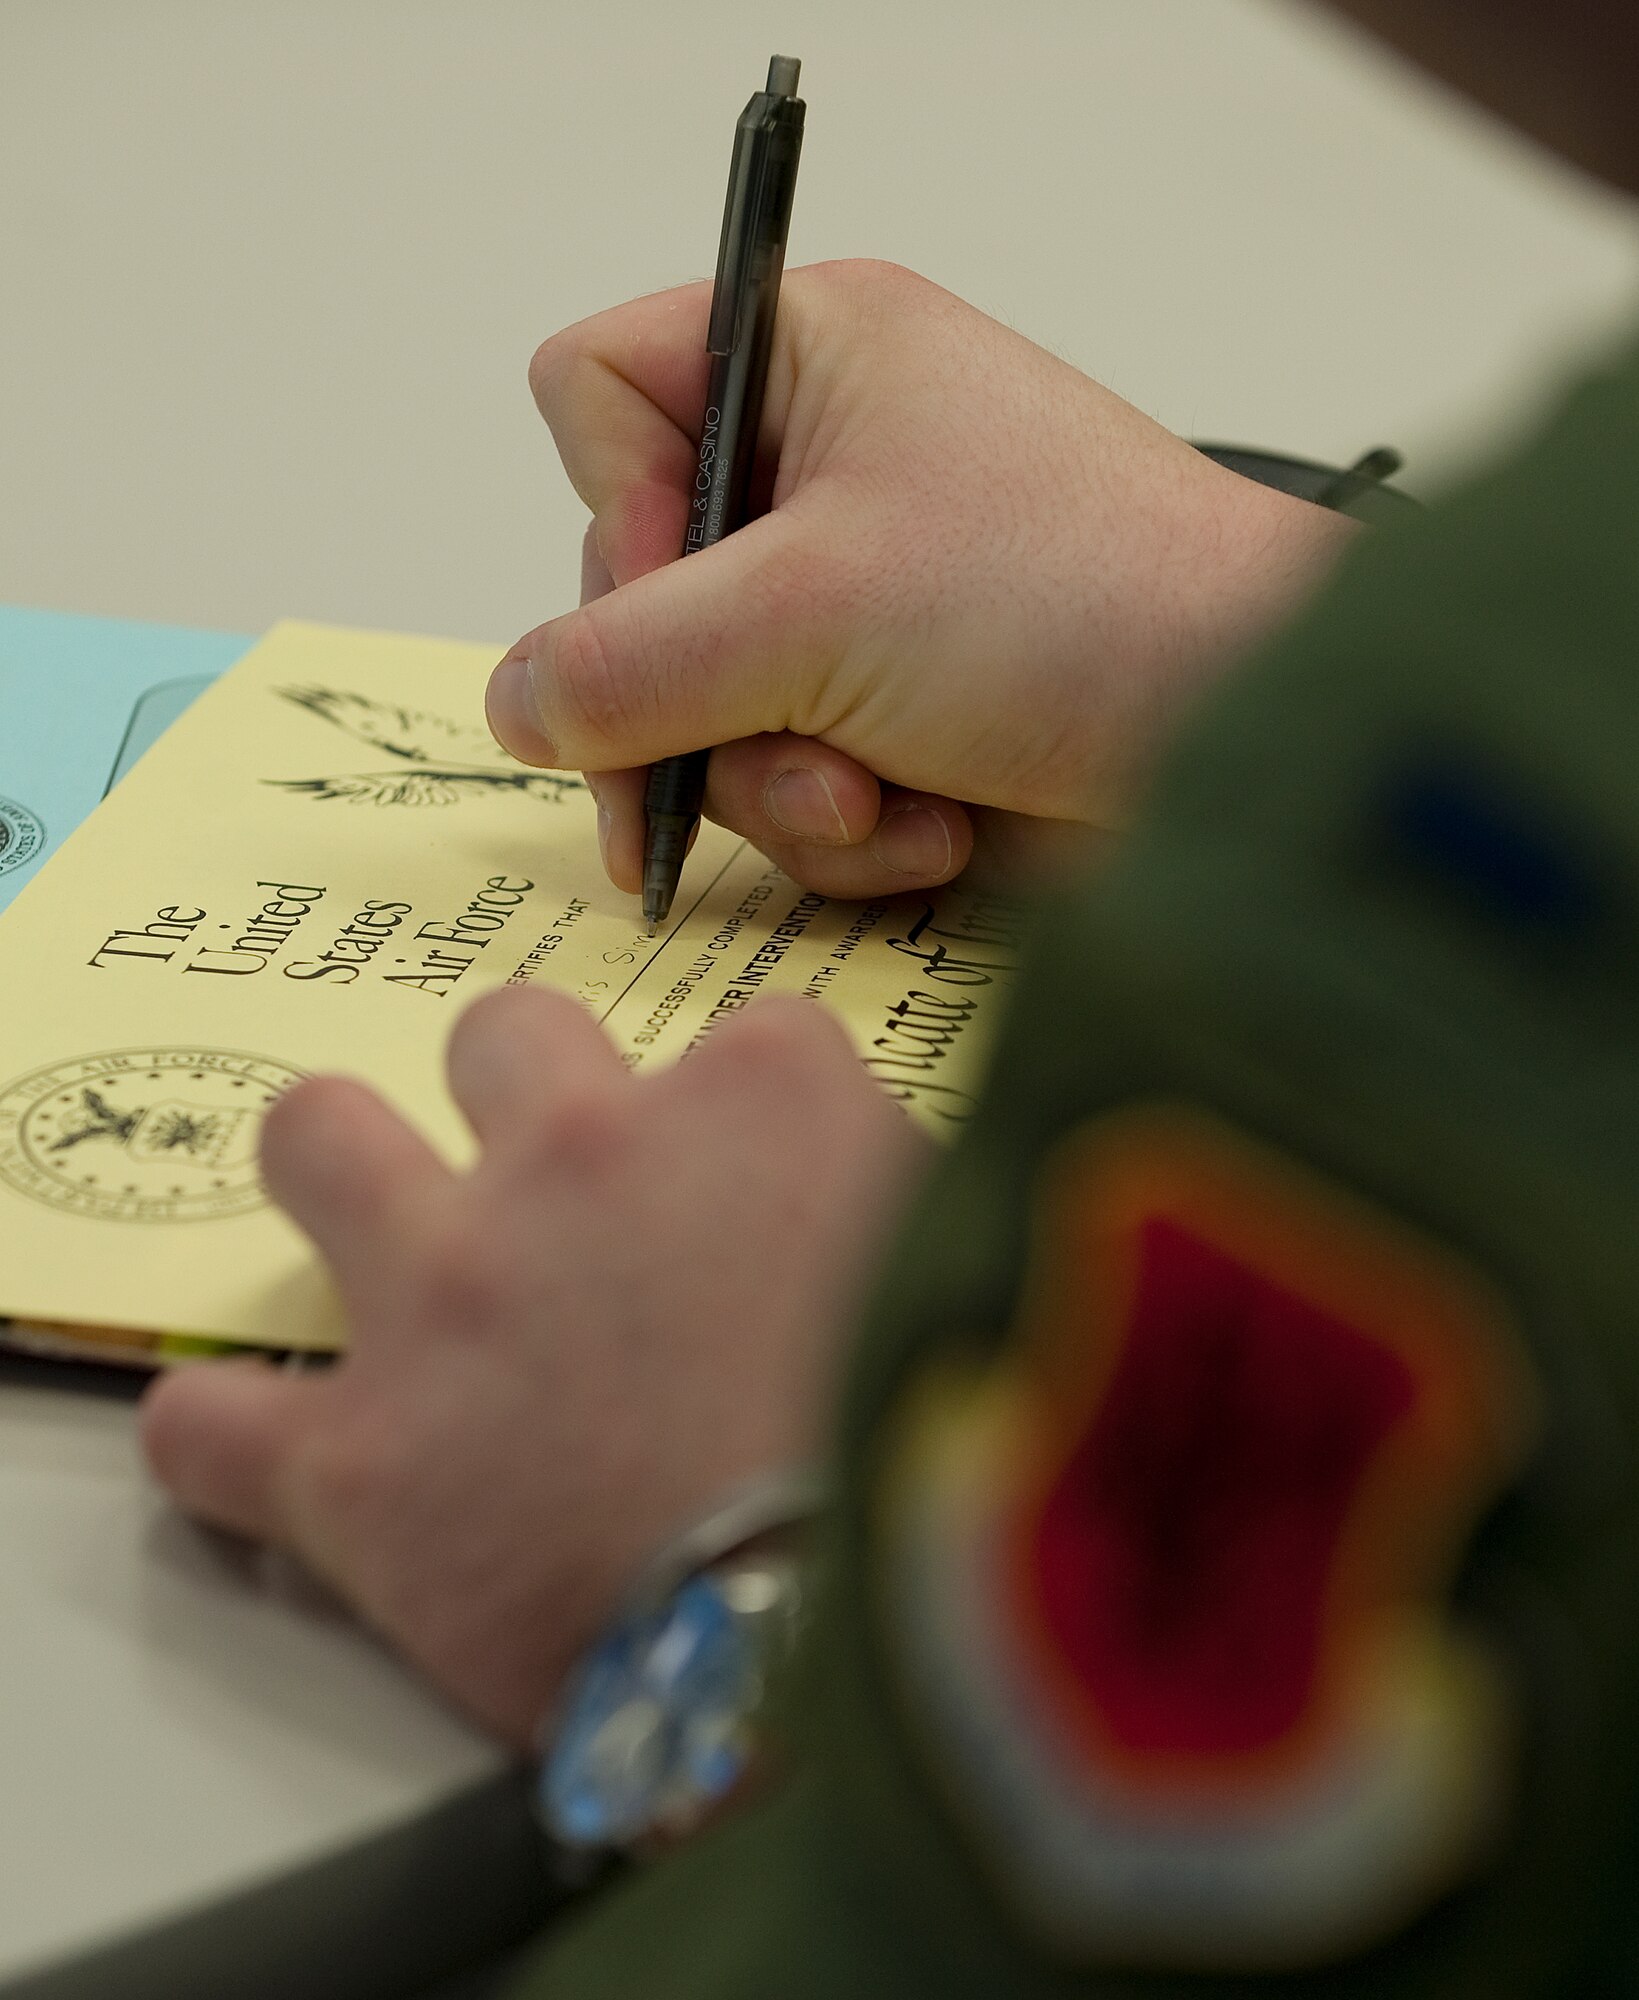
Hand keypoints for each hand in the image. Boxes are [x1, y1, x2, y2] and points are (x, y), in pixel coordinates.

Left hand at [140, 988, 926, 1745]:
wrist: (863, 1651)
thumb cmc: (948, 1462)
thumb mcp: (981, 1275)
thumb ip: (918, 1197)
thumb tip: (888, 1195)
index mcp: (760, 1101)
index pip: (742, 1043)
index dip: (745, 1128)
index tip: (754, 1205)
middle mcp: (583, 1156)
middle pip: (507, 1036)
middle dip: (527, 1101)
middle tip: (563, 1202)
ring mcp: (451, 1292)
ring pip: (319, 1138)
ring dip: (346, 1182)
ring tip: (385, 1252)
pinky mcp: (356, 1462)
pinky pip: (212, 1419)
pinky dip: (233, 1439)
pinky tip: (273, 1460)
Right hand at [486, 259, 1354, 898]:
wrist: (1250, 742)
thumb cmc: (1071, 602)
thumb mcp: (809, 612)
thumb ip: (621, 661)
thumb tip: (511, 706)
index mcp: (807, 356)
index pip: (598, 394)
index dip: (614, 508)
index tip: (686, 587)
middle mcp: (826, 468)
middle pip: (636, 588)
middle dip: (701, 699)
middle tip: (766, 743)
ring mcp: (858, 603)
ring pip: (704, 713)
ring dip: (782, 784)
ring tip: (882, 793)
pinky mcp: (894, 715)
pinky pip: (786, 784)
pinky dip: (850, 827)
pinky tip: (934, 826)